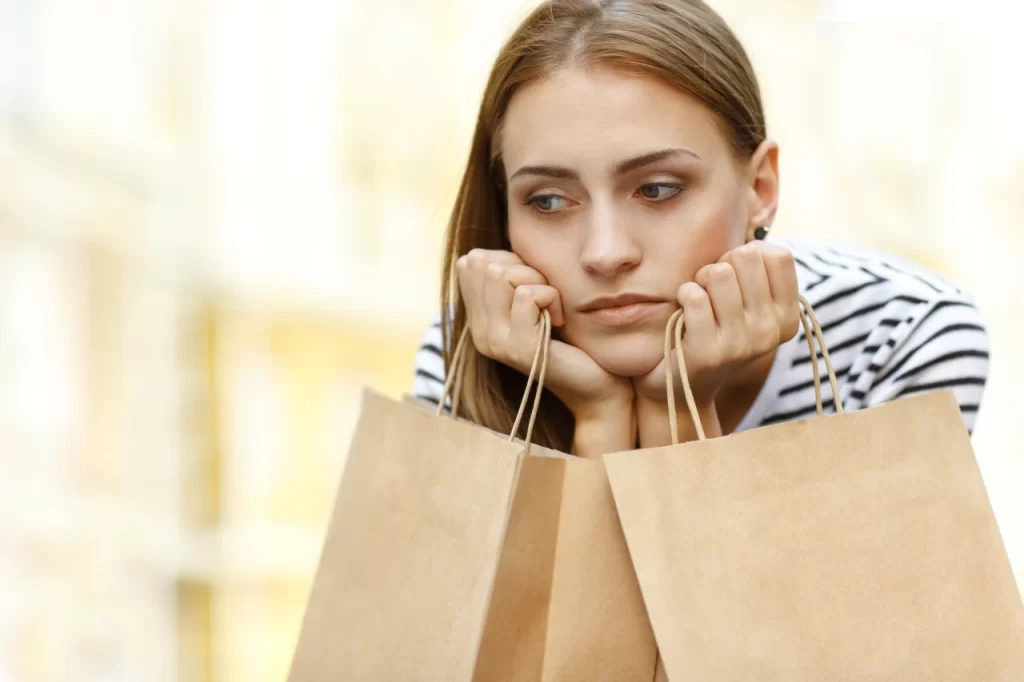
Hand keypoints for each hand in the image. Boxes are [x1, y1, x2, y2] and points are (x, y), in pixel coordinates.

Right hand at [456, 249, 634, 420]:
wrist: (598, 387)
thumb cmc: (573, 337)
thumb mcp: (535, 302)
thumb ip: (513, 278)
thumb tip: (494, 251)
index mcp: (478, 321)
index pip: (472, 261)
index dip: (509, 261)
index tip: (533, 288)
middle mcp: (480, 333)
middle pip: (485, 262)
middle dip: (524, 268)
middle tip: (546, 298)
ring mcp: (496, 343)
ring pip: (503, 273)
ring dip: (539, 282)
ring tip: (552, 309)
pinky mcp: (520, 349)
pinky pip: (528, 294)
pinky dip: (553, 297)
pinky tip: (560, 320)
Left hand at [633, 241, 799, 406]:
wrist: (683, 389)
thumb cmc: (714, 332)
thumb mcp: (748, 306)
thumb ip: (759, 273)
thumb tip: (756, 237)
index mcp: (787, 318)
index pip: (779, 256)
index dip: (750, 255)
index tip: (737, 277)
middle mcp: (770, 333)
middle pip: (746, 257)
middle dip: (721, 265)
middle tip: (712, 291)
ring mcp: (741, 344)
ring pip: (718, 274)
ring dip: (699, 281)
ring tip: (698, 303)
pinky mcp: (708, 352)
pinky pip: (693, 296)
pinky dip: (683, 296)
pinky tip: (684, 316)